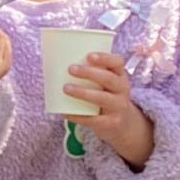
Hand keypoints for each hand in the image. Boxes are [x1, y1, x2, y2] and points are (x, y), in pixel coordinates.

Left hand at [64, 51, 153, 168]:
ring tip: (66, 88)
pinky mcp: (112, 123)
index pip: (117, 62)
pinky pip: (94, 119)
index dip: (105, 58)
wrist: (123, 124)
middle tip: (70, 69)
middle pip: (109, 79)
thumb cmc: (105, 96)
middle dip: (89, 73)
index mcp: (120, 76)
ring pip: (102, 98)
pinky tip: (66, 113)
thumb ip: (90, 74)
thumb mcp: (105, 84)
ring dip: (83, 92)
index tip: (89, 55)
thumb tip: (55, 64)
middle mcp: (122, 90)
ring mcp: (118, 107)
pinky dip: (78, 116)